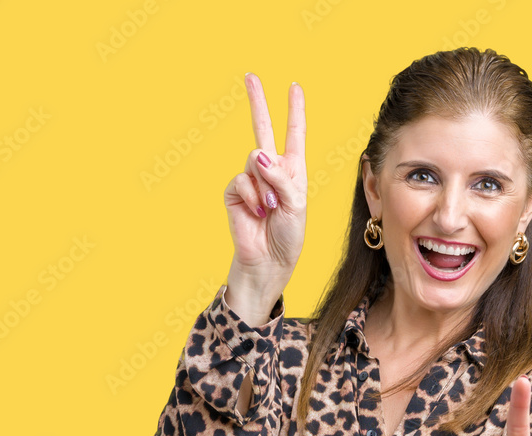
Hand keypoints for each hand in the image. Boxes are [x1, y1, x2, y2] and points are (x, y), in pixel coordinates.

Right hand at [223, 73, 306, 301]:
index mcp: (292, 171)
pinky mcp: (235, 193)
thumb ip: (282, 177)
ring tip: (271, 209)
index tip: (294, 87)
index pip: (293, 134)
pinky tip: (257, 212)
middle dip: (258, 103)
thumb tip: (259, 155)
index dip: (294, 110)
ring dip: (266, 185)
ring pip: (254, 160)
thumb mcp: (297, 205)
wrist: (268, 263)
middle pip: (263, 129)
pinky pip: (241, 180)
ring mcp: (251, 180)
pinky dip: (252, 195)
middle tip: (250, 76)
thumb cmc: (288, 237)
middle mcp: (271, 171)